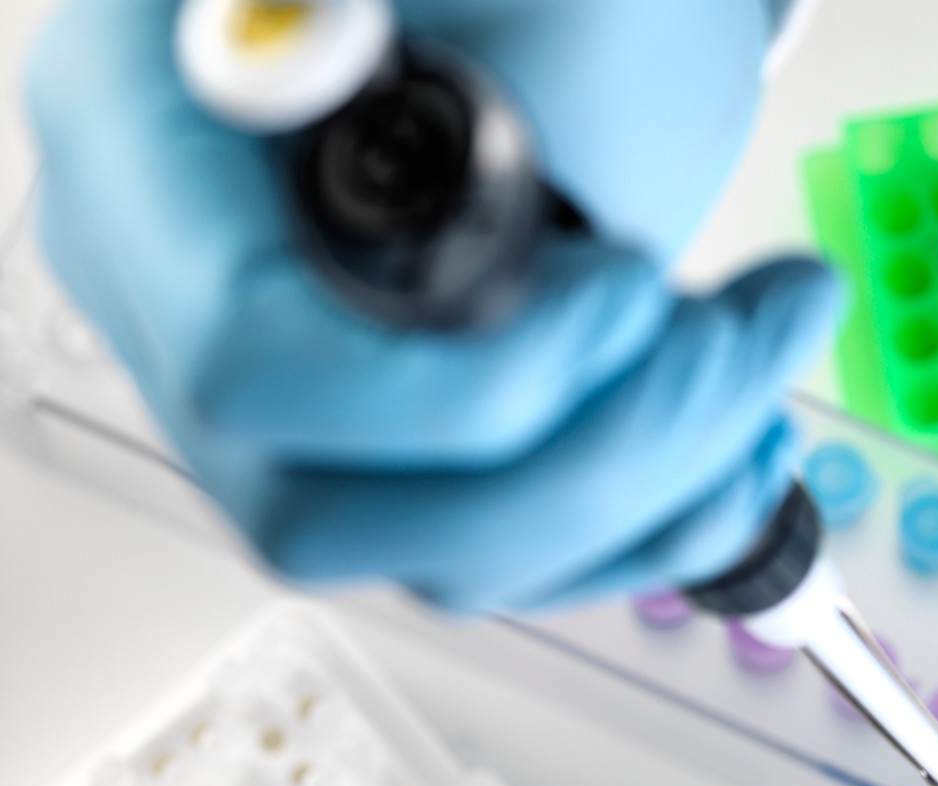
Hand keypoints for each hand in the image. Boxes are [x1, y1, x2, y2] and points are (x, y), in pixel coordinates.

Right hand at [27, 0, 835, 610]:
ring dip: (655, 484)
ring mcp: (291, 407)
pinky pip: (517, 560)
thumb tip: (520, 283)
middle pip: (332, 510)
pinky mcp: (402, 464)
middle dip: (592, 452)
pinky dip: (660, 521)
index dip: (465, 375)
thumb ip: (485, 122)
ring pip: (447, 556)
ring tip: (767, 344)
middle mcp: (187, 301)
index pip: (252, 360)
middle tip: (737, 338)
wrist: (560, 2)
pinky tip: (745, 438)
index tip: (630, 290)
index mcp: (152, 149)